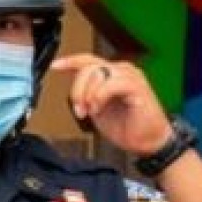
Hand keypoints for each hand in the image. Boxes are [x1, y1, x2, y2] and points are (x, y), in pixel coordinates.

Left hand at [52, 54, 174, 156]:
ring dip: (87, 94)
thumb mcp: (95, 108)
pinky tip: (98, 109)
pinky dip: (99, 96)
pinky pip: (111, 84)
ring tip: (90, 111)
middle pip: (87, 68)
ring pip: (97, 73)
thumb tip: (73, 91)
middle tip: (78, 109)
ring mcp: (130, 77)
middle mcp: (121, 71)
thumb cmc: (126, 126)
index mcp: (111, 74)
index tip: (55, 66)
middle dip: (77, 90)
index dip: (70, 61)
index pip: (88, 60)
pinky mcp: (137, 87)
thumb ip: (86, 95)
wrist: (147, 141)